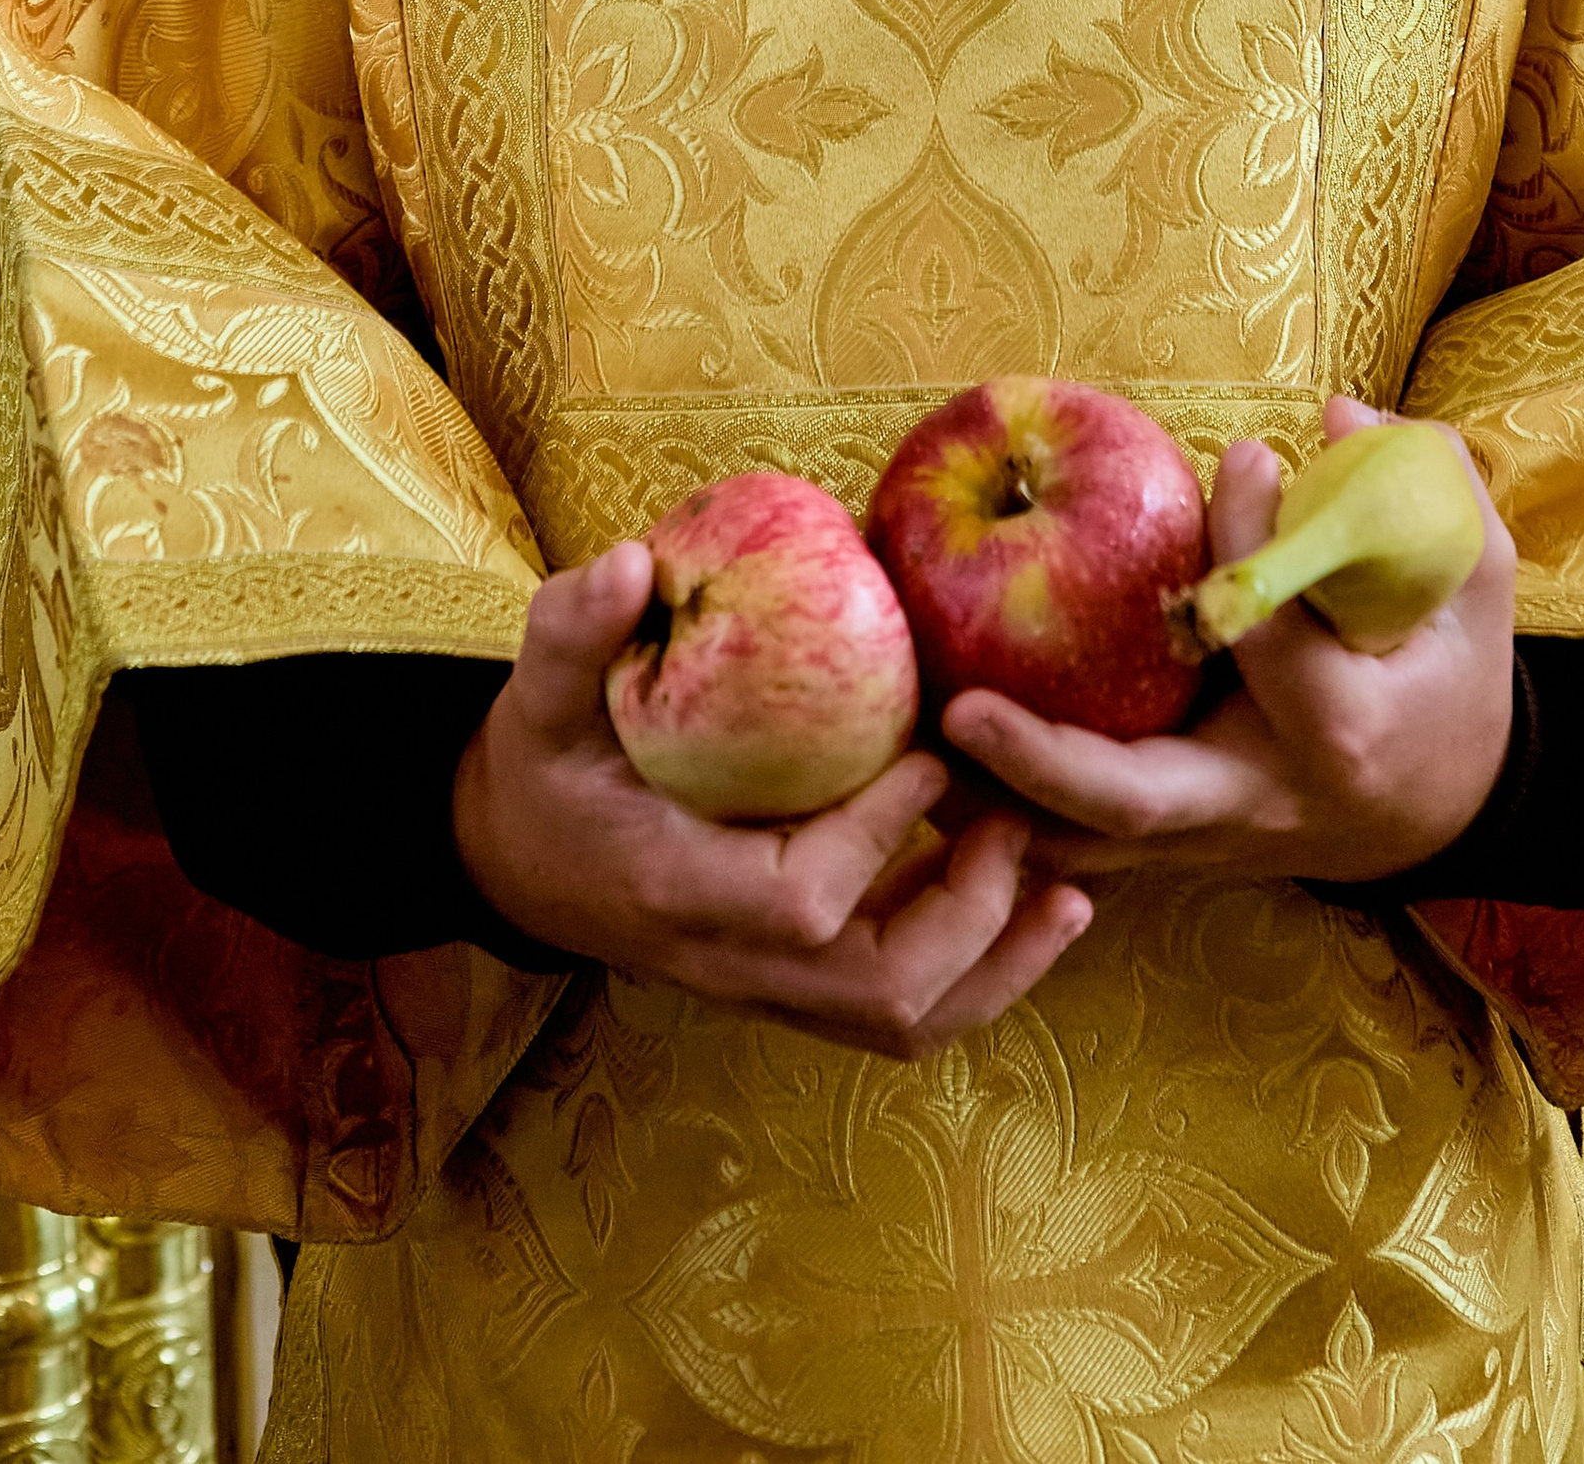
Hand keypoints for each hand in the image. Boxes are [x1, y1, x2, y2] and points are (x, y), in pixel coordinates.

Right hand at [452, 542, 1092, 1059]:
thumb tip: (631, 562)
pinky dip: (978, 971)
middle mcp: (731, 962)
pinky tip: (1033, 904)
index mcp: (677, 891)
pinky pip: (899, 1010)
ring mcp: (768, 987)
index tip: (931, 752)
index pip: (799, 902)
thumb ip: (572, 631)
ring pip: (901, 1023)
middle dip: (969, 919)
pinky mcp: (796, 984)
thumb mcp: (536, 696)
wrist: (515, 861)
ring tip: (1068, 889)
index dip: (877, 839)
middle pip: (877, 994)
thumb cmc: (539, 769)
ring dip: (996, 964)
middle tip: (1016, 822)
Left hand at [940, 396, 1516, 888]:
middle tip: (966, 708)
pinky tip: (935, 781)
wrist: (1450, 809)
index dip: (1249, 535)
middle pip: (1139, 798)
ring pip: (1087, 847)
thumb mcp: (1472, 580)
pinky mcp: (1174, 849)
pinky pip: (1079, 848)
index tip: (1241, 456)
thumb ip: (1424, 490)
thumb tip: (1342, 412)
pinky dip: (1012, 820)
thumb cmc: (1453, 680)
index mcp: (1340, 730)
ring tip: (915, 751)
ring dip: (999, 807)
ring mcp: (1209, 839)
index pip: (1266, 631)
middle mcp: (1261, 798)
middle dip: (1046, 762)